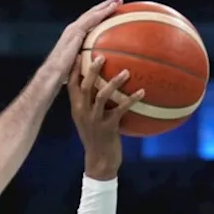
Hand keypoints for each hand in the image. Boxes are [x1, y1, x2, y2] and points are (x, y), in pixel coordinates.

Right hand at [40, 0, 124, 83]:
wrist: (52, 75)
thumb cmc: (64, 76)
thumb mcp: (78, 68)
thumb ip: (87, 63)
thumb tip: (99, 68)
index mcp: (74, 37)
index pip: (89, 22)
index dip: (101, 14)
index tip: (113, 9)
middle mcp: (73, 30)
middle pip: (92, 14)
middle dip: (105, 5)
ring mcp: (74, 29)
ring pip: (93, 13)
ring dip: (106, 4)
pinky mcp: (75, 32)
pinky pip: (92, 19)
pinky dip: (103, 12)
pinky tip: (113, 8)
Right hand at [68, 54, 143, 179]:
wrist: (99, 161)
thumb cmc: (97, 139)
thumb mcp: (88, 120)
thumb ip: (91, 104)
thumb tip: (102, 86)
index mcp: (76, 108)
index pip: (71, 84)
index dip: (74, 68)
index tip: (79, 52)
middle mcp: (83, 112)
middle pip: (85, 86)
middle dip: (92, 70)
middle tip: (103, 56)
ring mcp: (95, 120)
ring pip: (102, 96)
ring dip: (114, 82)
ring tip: (126, 72)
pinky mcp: (108, 127)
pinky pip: (121, 110)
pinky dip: (131, 99)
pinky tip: (142, 92)